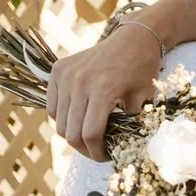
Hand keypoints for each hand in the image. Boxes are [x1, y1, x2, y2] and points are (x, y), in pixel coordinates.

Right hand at [46, 21, 164, 161]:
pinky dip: (63, 118)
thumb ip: (125, 126)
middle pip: (71, 133)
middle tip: (97, 150)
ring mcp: (65, 75)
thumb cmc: (142, 72)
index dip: (97, 153)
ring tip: (89, 134)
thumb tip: (115, 150)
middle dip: (84, 148)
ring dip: (73, 134)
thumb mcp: (141, 103)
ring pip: (59, 122)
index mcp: (102, 91)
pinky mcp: (58, 70)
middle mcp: (79, 82)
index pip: (90, 135)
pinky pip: (53, 106)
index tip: (106, 157)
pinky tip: (79, 117)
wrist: (134, 38)